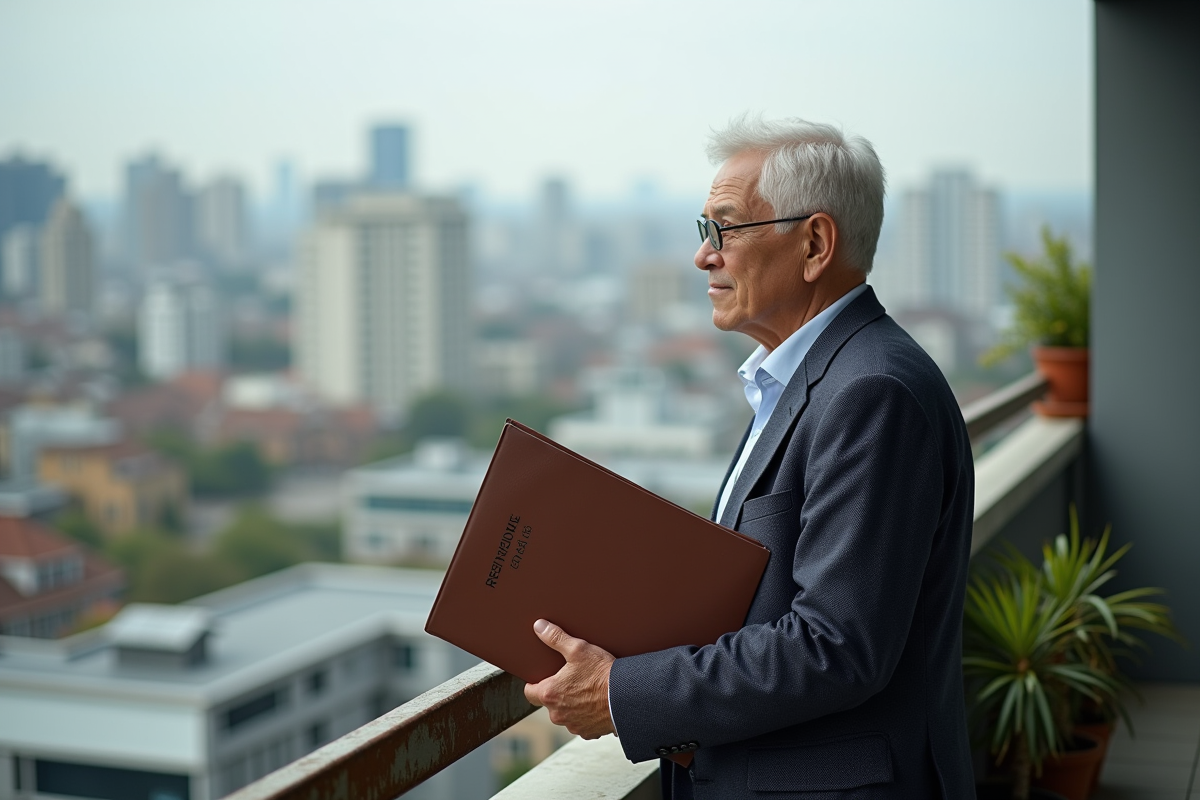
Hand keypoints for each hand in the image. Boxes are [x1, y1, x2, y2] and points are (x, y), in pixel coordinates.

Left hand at [523, 619, 615, 738]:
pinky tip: (596, 703)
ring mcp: (573, 725)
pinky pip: (582, 723)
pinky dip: (586, 715)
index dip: (534, 683)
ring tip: (586, 690)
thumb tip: (539, 626)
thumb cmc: (602, 673)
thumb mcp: (578, 649)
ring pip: (565, 714)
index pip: (529, 692)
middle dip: (557, 693)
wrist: (627, 697)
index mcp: (550, 694)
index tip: (543, 677)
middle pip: (549, 703)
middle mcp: (557, 714)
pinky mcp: (588, 732)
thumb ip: (555, 637)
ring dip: (571, 705)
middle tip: (571, 680)